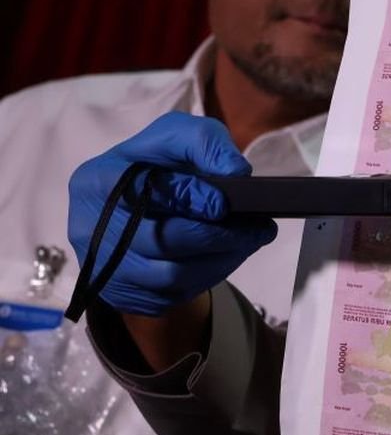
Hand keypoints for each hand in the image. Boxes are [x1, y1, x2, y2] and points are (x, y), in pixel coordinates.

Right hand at [67, 112, 277, 315]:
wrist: (138, 206)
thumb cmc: (157, 166)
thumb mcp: (179, 138)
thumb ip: (204, 143)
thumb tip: (235, 172)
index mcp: (97, 180)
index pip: (144, 192)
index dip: (189, 198)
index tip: (223, 204)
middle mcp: (89, 227)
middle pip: (160, 241)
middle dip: (216, 236)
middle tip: (257, 229)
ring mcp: (102, 267)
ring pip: (170, 275)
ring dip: (219, 260)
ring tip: (249, 241)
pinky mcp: (121, 295)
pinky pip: (170, 296)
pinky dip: (207, 278)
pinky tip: (225, 258)